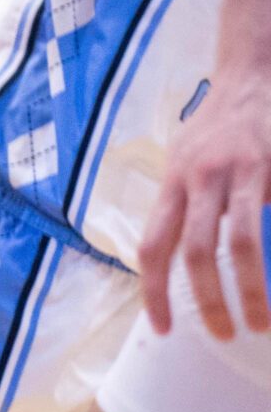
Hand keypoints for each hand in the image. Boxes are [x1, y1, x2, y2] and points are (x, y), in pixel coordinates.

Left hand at [137, 72, 270, 338]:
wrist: (251, 76)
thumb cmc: (216, 130)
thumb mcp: (184, 163)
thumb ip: (180, 207)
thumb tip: (170, 260)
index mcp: (172, 183)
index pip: (153, 246)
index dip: (154, 291)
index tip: (164, 328)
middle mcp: (200, 178)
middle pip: (197, 251)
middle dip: (208, 301)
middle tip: (224, 335)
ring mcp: (241, 172)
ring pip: (244, 242)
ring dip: (252, 289)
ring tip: (261, 323)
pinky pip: (270, 217)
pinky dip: (270, 260)